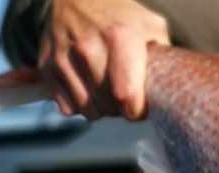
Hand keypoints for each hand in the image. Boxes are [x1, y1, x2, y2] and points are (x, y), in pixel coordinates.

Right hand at [39, 0, 169, 119]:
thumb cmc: (121, 16)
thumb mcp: (150, 26)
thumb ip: (164, 56)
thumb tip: (171, 88)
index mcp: (120, 37)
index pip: (126, 95)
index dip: (137, 110)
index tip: (141, 106)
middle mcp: (88, 47)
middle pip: (109, 106)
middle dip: (121, 109)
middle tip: (126, 96)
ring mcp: (64, 57)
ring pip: (88, 110)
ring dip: (101, 108)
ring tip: (108, 92)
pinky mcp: (47, 66)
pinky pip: (68, 107)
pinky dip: (80, 104)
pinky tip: (88, 88)